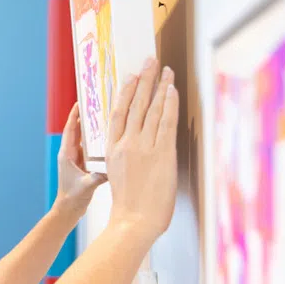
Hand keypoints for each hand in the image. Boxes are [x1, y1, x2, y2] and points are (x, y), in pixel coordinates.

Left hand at [54, 103, 107, 217]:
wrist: (68, 210)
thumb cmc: (72, 199)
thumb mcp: (86, 186)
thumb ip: (97, 177)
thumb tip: (110, 168)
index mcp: (66, 155)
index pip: (70, 130)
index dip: (74, 115)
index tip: (79, 102)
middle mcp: (70, 154)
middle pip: (78, 131)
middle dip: (85, 118)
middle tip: (96, 105)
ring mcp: (76, 159)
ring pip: (85, 139)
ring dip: (92, 129)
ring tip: (104, 117)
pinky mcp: (83, 165)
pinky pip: (90, 149)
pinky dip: (97, 142)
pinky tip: (108, 138)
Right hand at [105, 58, 179, 240]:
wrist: (133, 221)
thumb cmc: (128, 208)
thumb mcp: (118, 177)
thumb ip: (125, 160)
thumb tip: (134, 152)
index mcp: (113, 150)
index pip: (117, 114)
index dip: (124, 93)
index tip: (130, 78)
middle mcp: (126, 143)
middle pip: (134, 105)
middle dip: (142, 80)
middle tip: (148, 62)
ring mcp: (143, 146)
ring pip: (150, 108)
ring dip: (158, 86)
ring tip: (163, 69)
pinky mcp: (162, 152)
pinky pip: (165, 121)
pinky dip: (168, 103)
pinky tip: (171, 89)